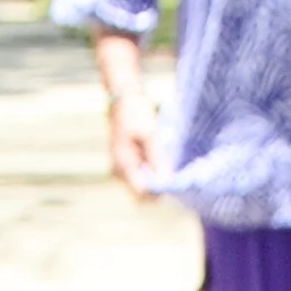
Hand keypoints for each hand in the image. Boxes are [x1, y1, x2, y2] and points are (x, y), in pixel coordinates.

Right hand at [102, 64, 160, 199]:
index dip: (158, 192)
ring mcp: (119, 169)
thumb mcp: (150, 134)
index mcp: (122, 164)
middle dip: (157, 188)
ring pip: (140, 186)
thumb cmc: (136, 112)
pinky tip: (158, 162)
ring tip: (165, 166)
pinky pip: (139, 177)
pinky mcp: (124, 165)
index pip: (141, 193)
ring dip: (154, 181)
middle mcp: (118, 171)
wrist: (122, 97)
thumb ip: (157, 159)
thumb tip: (165, 181)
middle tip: (172, 174)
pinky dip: (150, 174)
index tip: (172, 182)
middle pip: (140, 193)